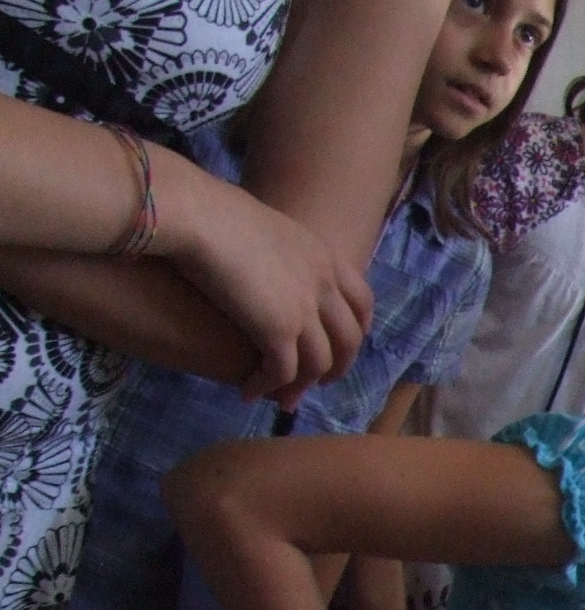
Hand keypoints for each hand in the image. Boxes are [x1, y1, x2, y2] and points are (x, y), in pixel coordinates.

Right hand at [159, 163, 371, 404]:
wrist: (196, 214)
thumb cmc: (212, 210)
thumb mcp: (267, 228)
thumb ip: (280, 252)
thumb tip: (263, 260)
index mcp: (325, 257)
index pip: (362, 301)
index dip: (358, 328)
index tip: (343, 345)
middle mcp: (324, 285)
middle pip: (348, 340)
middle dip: (338, 367)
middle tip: (318, 382)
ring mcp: (305, 309)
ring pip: (318, 364)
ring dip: (301, 386)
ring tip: (283, 398)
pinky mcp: (277, 330)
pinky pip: (283, 373)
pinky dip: (268, 387)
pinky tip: (249, 392)